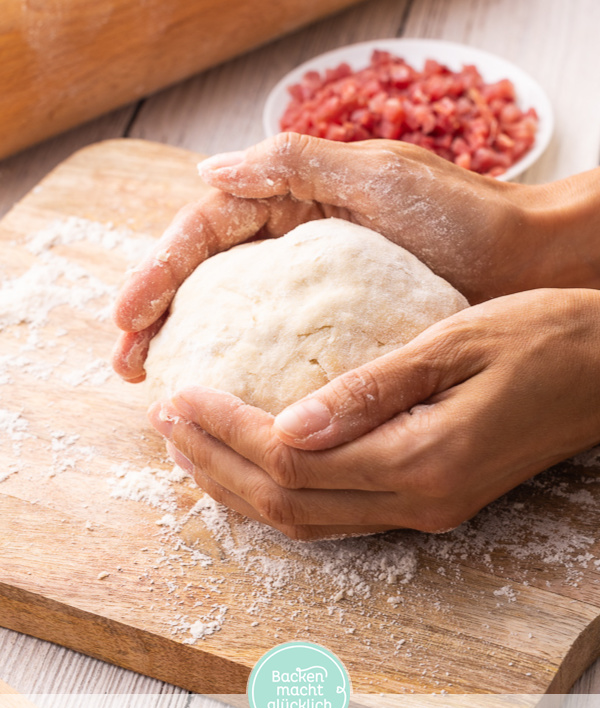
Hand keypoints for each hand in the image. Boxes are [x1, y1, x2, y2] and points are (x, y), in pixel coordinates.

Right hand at [113, 132, 597, 381]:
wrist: (529, 264)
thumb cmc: (463, 216)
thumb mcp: (379, 177)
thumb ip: (294, 165)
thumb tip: (207, 174)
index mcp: (294, 206)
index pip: (206, 237)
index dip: (159, 274)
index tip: (126, 319)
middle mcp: (294, 252)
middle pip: (206, 284)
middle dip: (159, 322)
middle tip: (129, 368)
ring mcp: (315, 299)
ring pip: (234, 325)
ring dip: (192, 356)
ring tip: (161, 395)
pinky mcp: (340, 339)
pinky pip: (280, 360)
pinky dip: (247, 383)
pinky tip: (228, 409)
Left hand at [148, 288, 599, 539]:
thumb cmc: (546, 338)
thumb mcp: (455, 343)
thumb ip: (371, 389)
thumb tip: (287, 424)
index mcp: (423, 458)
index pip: (290, 459)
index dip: (224, 430)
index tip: (179, 392)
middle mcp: (419, 500)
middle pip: (286, 503)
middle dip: (214, 465)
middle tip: (164, 422)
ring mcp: (426, 511)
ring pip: (307, 520)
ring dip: (241, 488)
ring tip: (190, 449)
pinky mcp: (433, 504)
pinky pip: (338, 516)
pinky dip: (284, 496)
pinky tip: (257, 466)